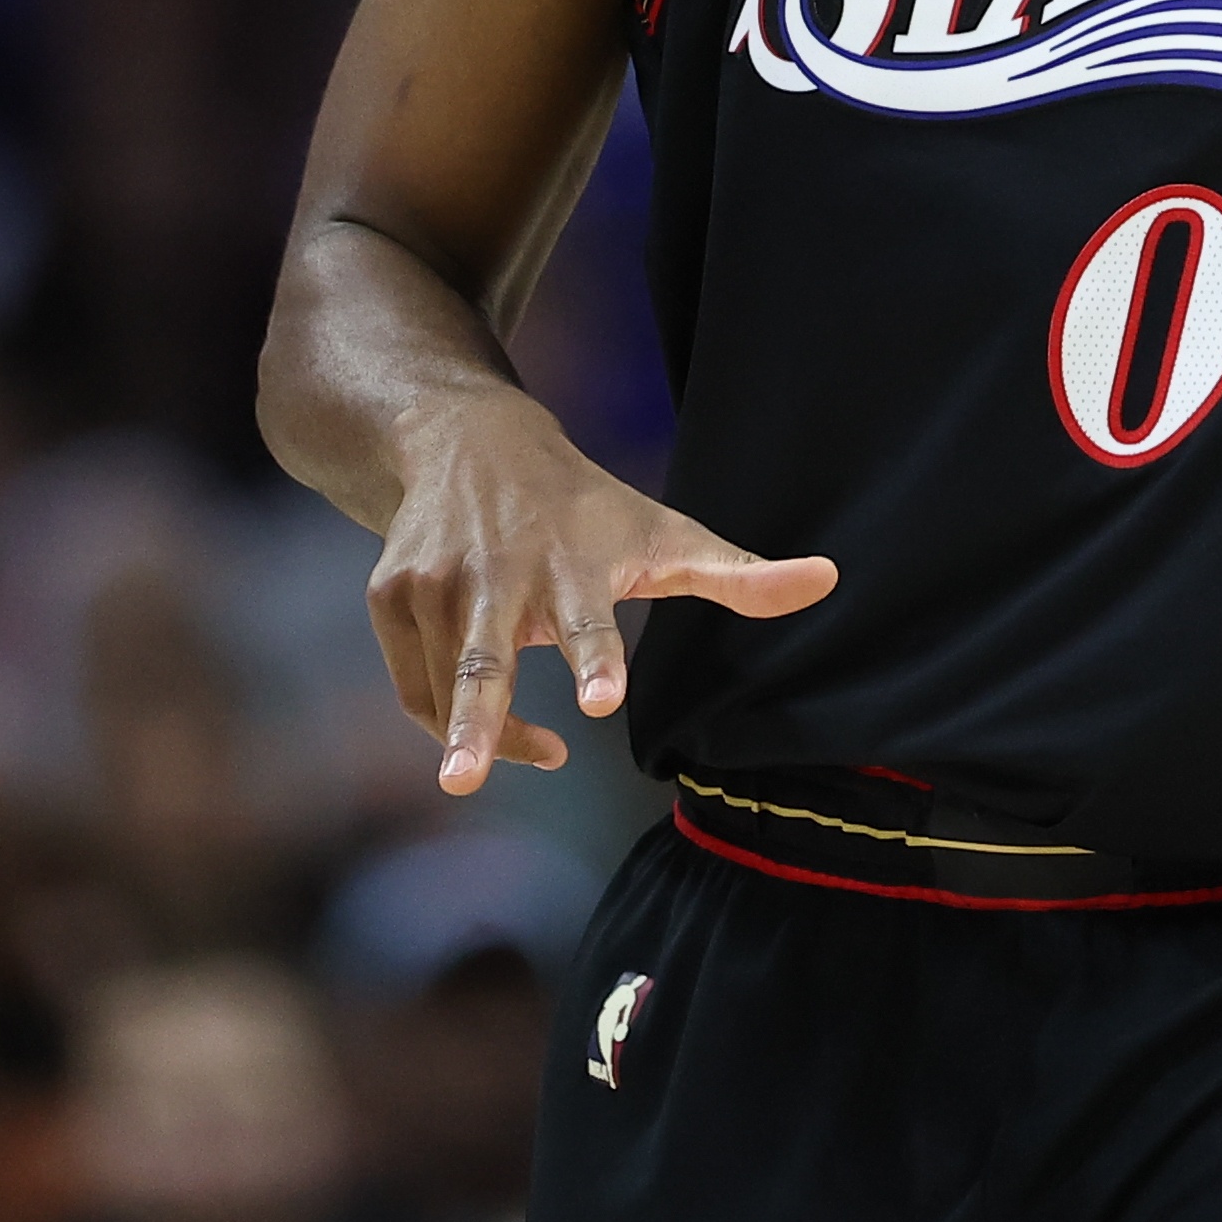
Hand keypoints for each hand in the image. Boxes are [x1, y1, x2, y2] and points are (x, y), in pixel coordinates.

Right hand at [365, 388, 836, 792]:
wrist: (469, 442)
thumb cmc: (584, 506)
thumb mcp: (662, 532)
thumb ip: (737, 572)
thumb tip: (831, 579)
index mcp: (571, 563)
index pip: (587, 620)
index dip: (596, 659)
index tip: (604, 699)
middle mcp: (496, 575)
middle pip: (484, 661)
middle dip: (477, 721)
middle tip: (464, 779)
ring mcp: (434, 586)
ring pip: (446, 689)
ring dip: (468, 736)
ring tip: (475, 772)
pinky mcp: (390, 598)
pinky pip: (417, 688)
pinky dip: (444, 721)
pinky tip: (484, 736)